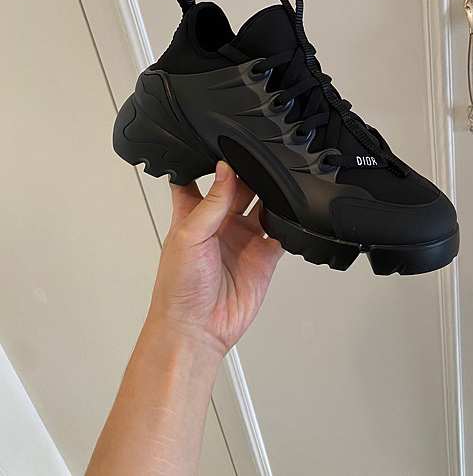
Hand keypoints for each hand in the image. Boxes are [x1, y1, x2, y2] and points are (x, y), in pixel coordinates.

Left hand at [148, 161, 282, 356]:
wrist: (197, 330)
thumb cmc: (178, 289)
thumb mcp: (189, 236)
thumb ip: (211, 202)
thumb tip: (226, 170)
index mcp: (193, 213)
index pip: (199, 178)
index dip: (209, 162)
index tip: (222, 145)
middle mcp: (219, 224)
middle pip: (238, 187)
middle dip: (248, 173)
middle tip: (259, 161)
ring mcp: (243, 239)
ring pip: (262, 206)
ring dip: (271, 194)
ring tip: (278, 181)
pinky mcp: (263, 257)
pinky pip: (281, 234)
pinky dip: (288, 223)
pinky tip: (290, 213)